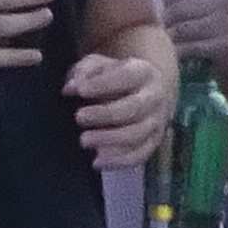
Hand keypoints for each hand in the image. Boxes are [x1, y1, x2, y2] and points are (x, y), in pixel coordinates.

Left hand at [68, 41, 172, 167]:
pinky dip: (118, 161)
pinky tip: (96, 161)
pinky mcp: (154, 143)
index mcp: (143, 72)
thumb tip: (70, 88)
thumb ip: (84, 73)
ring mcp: (157, 122)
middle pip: (134, 107)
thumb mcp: (99, 66)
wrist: (146, 93)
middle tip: (79, 117)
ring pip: (137, 134)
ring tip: (83, 141)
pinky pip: (140, 155)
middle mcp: (155, 97)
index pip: (127, 76)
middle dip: (105, 114)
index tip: (80, 90)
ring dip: (109, 140)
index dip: (103, 84)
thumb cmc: (115, 77)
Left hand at [157, 0, 227, 65]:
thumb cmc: (212, 10)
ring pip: (181, 30)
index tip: (172, 4)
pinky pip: (189, 48)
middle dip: (168, 17)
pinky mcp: (226, 47)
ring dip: (172, 35)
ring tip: (174, 35)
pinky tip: (181, 49)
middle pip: (178, 8)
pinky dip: (180, 50)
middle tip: (171, 23)